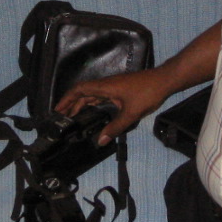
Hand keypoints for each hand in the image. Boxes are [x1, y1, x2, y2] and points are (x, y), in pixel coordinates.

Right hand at [54, 67, 174, 144]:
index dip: (66, 99)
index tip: (57, 110)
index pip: (79, 90)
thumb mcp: (131, 113)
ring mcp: (113, 87)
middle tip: (62, 118)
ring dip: (81, 105)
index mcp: (105, 87)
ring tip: (73, 118)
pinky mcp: (119, 90)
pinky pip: (101, 97)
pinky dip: (93, 104)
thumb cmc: (148, 92)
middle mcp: (106, 85)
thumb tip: (101, 140)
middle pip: (83, 93)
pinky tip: (92, 113)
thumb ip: (116, 127)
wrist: (164, 81)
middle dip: (71, 105)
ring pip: (92, 95)